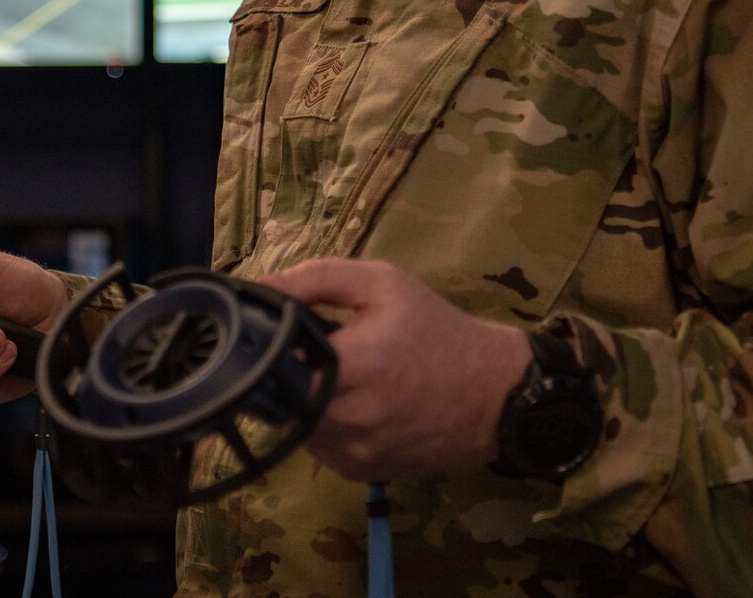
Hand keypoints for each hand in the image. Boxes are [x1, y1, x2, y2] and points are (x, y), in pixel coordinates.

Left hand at [261, 258, 529, 481]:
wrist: (493, 393)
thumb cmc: (437, 330)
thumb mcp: (383, 284)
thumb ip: (316, 279)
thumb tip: (260, 287)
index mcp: (355, 366)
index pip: (276, 366)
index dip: (270, 350)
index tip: (281, 334)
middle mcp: (351, 419)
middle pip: (282, 399)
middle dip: (287, 375)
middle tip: (311, 353)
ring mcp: (355, 454)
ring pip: (297, 427)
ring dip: (304, 401)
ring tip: (338, 376)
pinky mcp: (361, 473)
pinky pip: (320, 448)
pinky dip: (325, 425)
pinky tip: (352, 403)